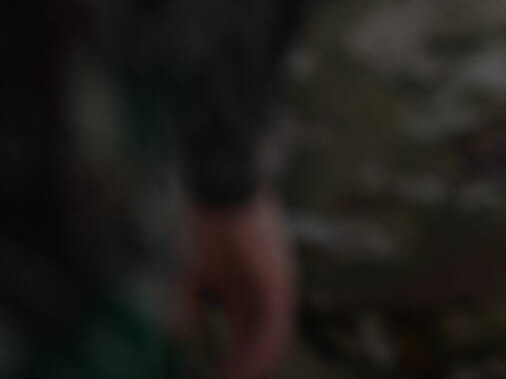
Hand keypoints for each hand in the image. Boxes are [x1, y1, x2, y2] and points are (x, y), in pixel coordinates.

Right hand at [184, 195, 295, 378]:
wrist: (223, 190)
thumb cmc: (205, 225)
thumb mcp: (189, 275)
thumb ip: (185, 304)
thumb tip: (180, 333)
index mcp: (248, 292)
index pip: (245, 337)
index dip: (232, 363)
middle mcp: (267, 293)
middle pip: (261, 344)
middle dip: (246, 370)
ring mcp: (277, 288)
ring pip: (273, 341)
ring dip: (254, 367)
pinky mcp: (280, 281)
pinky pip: (277, 326)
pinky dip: (262, 352)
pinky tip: (245, 371)